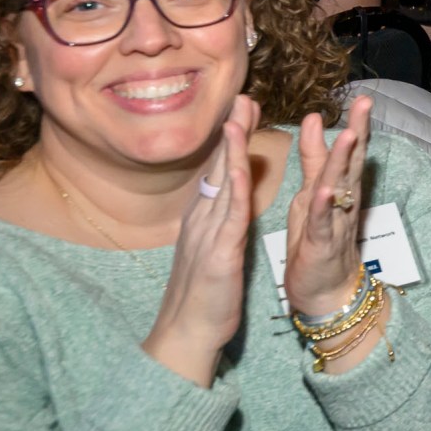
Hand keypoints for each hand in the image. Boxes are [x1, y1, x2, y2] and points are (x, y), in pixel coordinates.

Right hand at [143, 96, 259, 387]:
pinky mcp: (218, 254)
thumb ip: (221, 221)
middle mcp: (202, 220)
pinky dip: (238, 186)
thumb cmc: (204, 296)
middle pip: (219, 167)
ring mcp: (207, 235)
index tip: (241, 108)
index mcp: (204, 220)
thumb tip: (228, 197)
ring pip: (223, 182)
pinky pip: (230, 215)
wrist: (186, 335)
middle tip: (243, 96)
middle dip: (232, 131)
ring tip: (242, 114)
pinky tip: (243, 165)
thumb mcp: (214, 249)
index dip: (230, 139)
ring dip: (233, 146)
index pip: (218, 171)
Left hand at [282, 97, 371, 318]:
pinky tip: (323, 190)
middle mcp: (343, 200)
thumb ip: (313, 158)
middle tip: (365, 104)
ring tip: (349, 136)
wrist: (323, 290)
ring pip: (340, 188)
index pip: (350, 150)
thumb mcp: (311, 192)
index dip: (357, 123)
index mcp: (339, 186)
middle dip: (359, 132)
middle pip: (352, 162)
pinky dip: (323, 206)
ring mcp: (334, 222)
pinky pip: (322, 222)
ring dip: (344, 162)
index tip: (362, 96)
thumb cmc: (316, 239)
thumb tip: (313, 118)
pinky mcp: (321, 244)